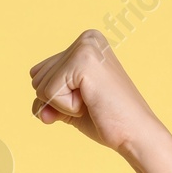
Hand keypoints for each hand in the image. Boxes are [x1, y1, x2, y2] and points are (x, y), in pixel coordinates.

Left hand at [29, 29, 165, 155]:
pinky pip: (49, 92)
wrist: (135, 134)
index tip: (87, 98)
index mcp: (85, 43)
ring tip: (93, 102)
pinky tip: (91, 103)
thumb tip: (37, 110)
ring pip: (40, 85)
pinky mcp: (83, 61)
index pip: (39, 73)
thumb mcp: (67, 106)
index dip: (56, 96)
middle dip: (57, 100)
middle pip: (36, 78)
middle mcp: (86, 38)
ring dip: (63, 104)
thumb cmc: (105, 120)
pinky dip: (66, 107)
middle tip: (91, 102)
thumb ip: (46, 101)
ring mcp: (85, 47)